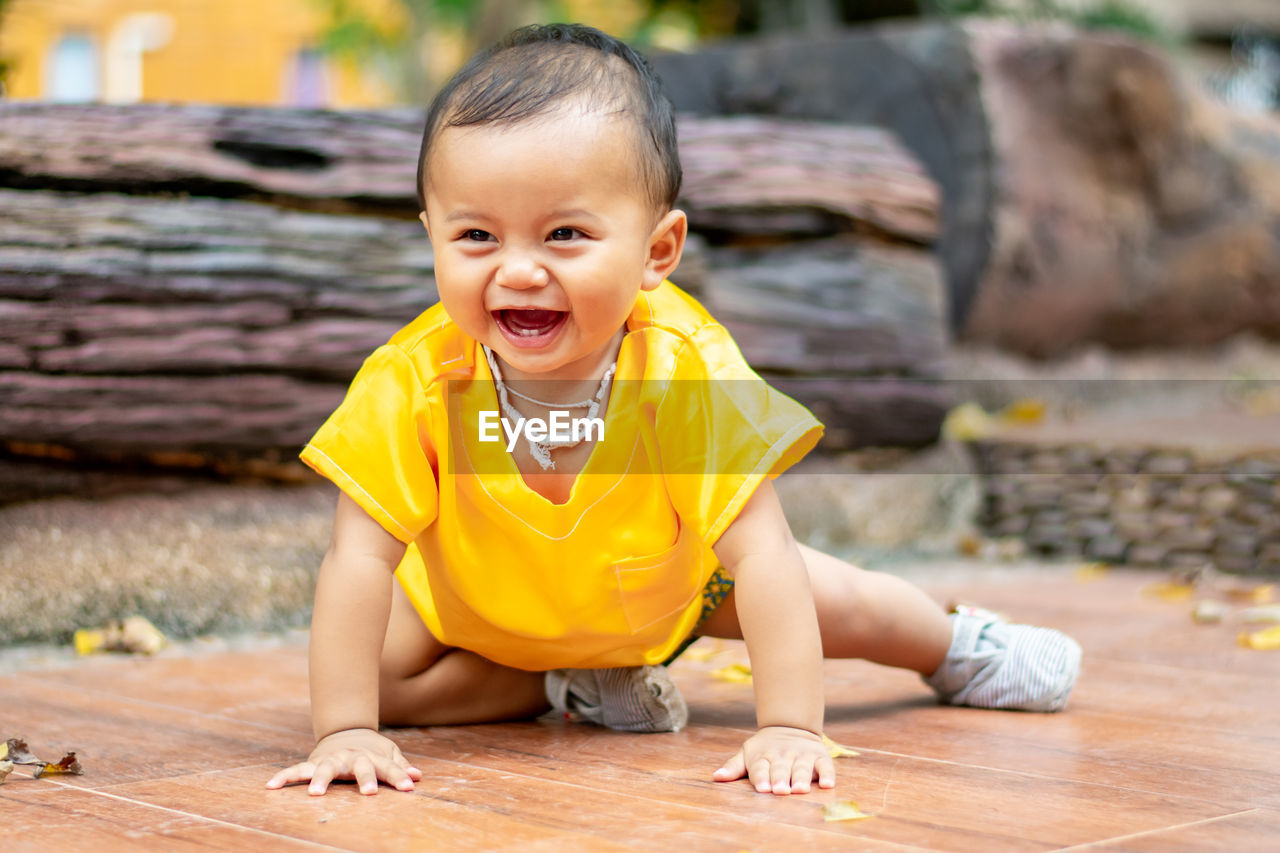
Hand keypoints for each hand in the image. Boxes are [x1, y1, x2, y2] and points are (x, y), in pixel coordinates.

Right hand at [266, 728, 422, 795]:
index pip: (389, 767)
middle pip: (360, 766)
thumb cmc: (371, 749)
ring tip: (314, 793)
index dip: (399, 776)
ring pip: (326, 767)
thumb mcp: (387, 753)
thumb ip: (399, 765)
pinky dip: (285, 777)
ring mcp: (332, 759)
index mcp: (373, 756)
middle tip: (370, 793)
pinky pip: (297, 770)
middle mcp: (353, 757)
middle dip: (366, 778)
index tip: (409, 787)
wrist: (346, 729)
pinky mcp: (314, 762)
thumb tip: (418, 776)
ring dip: (321, 779)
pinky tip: (271, 786)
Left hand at [712, 726, 835, 794]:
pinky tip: (828, 785)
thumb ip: (733, 767)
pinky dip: (828, 774)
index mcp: (763, 756)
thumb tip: (716, 778)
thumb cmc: (764, 749)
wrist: (790, 726)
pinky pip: (825, 765)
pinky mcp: (820, 755)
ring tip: (800, 789)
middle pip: (781, 768)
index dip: (761, 778)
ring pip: (802, 767)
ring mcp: (802, 755)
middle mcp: (782, 755)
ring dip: (801, 778)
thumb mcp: (747, 754)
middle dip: (780, 779)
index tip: (762, 788)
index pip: (760, 768)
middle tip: (780, 790)